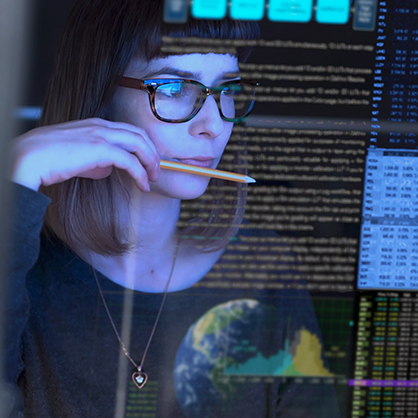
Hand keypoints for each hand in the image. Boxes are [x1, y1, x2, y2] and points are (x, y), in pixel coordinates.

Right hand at [10, 118, 159, 191]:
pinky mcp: (101, 149)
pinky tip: (143, 185)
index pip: (130, 130)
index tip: (149, 162)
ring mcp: (101, 135)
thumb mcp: (77, 157)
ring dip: (151, 162)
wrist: (30, 157)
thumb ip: (95, 161)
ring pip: (140, 143)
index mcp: (96, 124)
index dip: (144, 146)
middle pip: (140, 134)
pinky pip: (131, 161)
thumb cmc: (49, 159)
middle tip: (156, 171)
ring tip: (153, 178)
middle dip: (153, 153)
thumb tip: (108, 170)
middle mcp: (101, 125)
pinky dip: (141, 173)